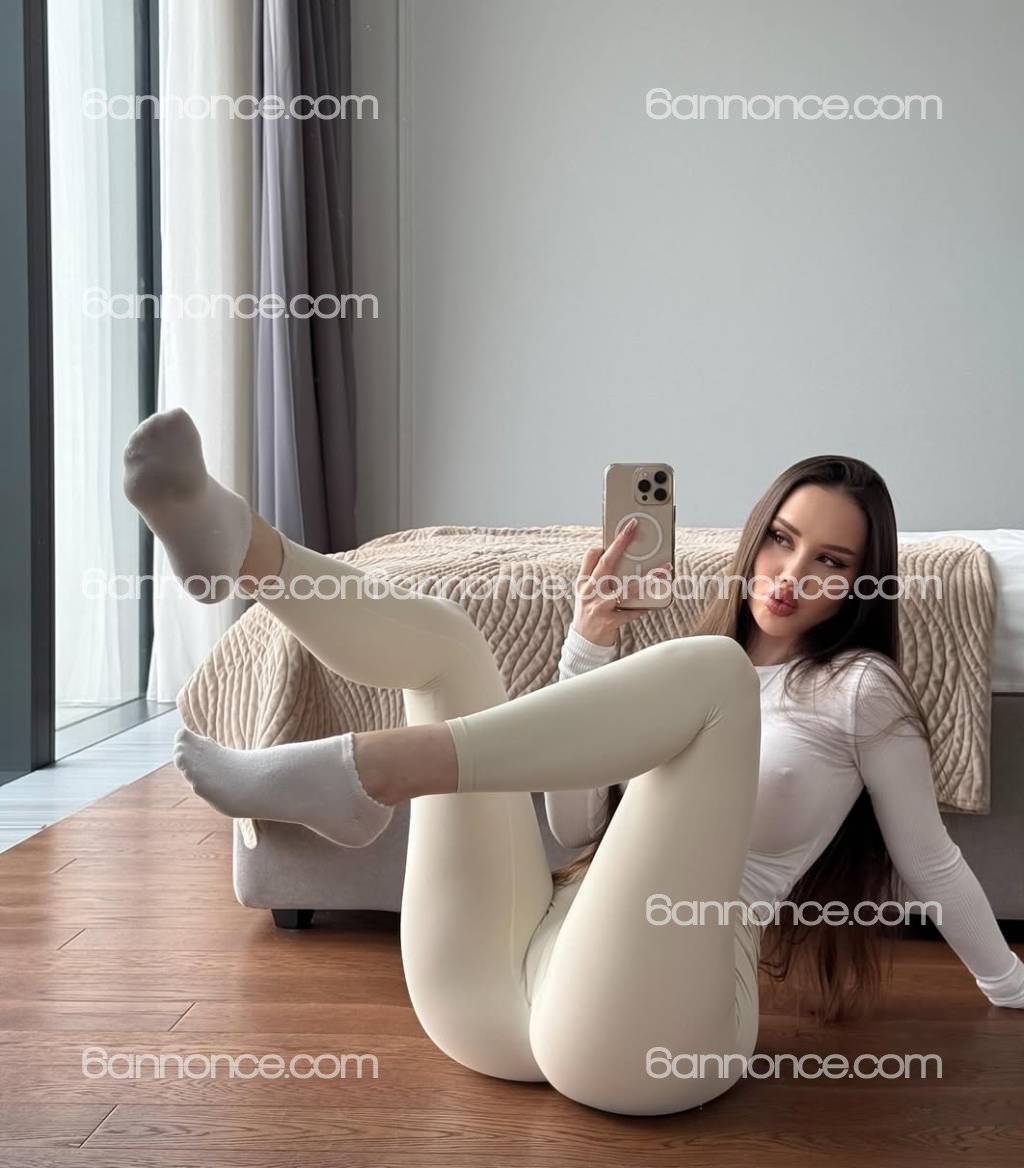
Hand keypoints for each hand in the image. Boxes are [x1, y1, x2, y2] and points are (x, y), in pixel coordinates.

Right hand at [572, 517, 673, 646]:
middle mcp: (590, 592)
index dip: (606, 542)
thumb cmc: (589, 615)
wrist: (583, 644)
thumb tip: (614, 558)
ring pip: (626, 588)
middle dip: (620, 543)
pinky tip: (649, 606)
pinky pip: (631, 612)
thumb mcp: (586, 594)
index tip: (623, 531)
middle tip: (633, 529)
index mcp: (584, 583)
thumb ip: (596, 578)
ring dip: (646, 579)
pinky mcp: (609, 621)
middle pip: (606, 562)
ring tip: (663, 571)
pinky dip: (641, 609)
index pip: (591, 556)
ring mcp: (599, 607)